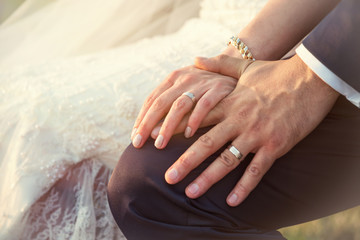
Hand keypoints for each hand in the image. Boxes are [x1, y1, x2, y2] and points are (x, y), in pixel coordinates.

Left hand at [131, 63, 245, 148]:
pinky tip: (190, 135)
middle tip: (139, 144)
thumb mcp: (188, 87)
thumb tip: (147, 125)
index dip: (141, 119)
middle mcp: (185, 78)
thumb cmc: (207, 86)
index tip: (134, 138)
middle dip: (148, 124)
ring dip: (168, 126)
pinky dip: (196, 119)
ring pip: (179, 105)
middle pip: (161, 103)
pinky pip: (204, 105)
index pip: (152, 99)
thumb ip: (171, 100)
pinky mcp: (220, 88)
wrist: (238, 68)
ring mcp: (202, 82)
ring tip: (160, 144)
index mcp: (175, 77)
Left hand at [164, 54, 339, 206]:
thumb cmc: (277, 74)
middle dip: (185, 162)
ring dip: (208, 178)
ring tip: (190, 192)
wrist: (311, 78)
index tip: (156, 139)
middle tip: (168, 178)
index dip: (175, 128)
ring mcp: (256, 134)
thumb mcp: (245, 66)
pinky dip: (244, 186)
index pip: (196, 118)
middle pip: (206, 143)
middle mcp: (238, 120)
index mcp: (229, 103)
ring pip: (227, 160)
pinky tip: (232, 201)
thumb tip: (195, 58)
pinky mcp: (275, 145)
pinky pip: (257, 170)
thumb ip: (219, 64)